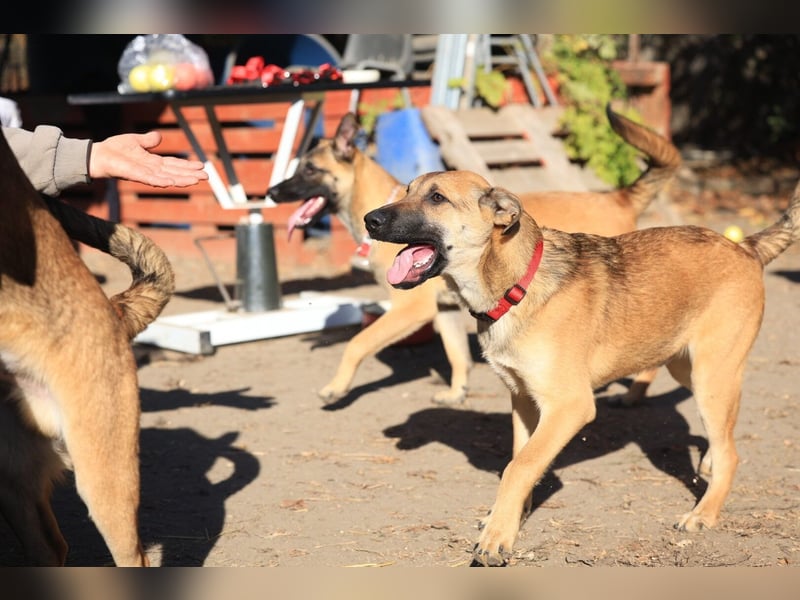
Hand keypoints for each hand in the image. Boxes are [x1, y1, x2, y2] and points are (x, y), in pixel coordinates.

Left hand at [88, 131, 208, 186]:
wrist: (97, 155)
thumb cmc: (114, 149)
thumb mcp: (135, 140)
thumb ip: (148, 140)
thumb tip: (159, 137)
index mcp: (152, 161)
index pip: (174, 164)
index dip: (187, 165)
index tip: (201, 165)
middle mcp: (151, 169)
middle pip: (175, 172)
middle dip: (190, 174)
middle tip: (206, 176)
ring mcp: (144, 174)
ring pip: (168, 177)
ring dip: (182, 179)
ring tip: (196, 180)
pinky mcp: (135, 175)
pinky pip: (151, 179)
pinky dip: (163, 181)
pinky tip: (174, 182)